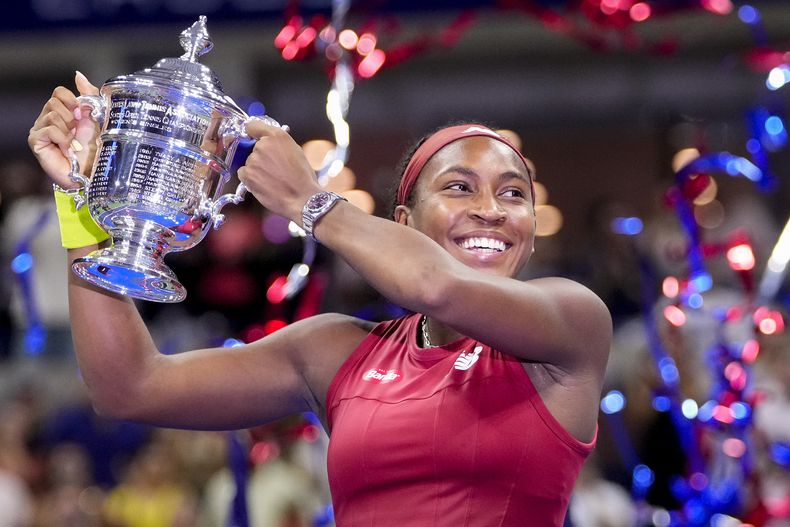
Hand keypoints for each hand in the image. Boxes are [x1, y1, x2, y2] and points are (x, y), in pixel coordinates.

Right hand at [27, 71, 99, 188]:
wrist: (92, 171)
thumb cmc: (95, 148)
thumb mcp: (97, 117)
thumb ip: (89, 95)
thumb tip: (77, 75)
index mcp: (62, 111)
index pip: (59, 92)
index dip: (72, 100)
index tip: (83, 114)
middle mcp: (48, 118)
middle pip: (54, 102)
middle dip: (71, 117)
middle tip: (78, 132)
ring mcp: (40, 129)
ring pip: (52, 114)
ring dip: (68, 129)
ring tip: (73, 142)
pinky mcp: (36, 141)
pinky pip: (48, 129)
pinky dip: (62, 138)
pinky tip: (67, 148)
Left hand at [237, 120, 321, 223]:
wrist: (302, 198)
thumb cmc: (303, 178)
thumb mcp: (296, 151)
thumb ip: (279, 144)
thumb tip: (270, 144)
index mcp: (277, 135)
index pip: (252, 125)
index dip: (253, 133)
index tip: (252, 137)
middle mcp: (262, 145)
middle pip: (252, 147)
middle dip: (259, 156)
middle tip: (273, 168)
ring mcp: (253, 159)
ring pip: (249, 161)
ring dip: (256, 168)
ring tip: (272, 179)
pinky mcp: (248, 174)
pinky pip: (243, 173)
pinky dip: (250, 178)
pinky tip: (264, 184)